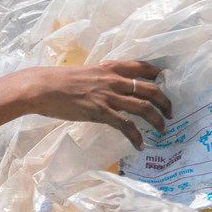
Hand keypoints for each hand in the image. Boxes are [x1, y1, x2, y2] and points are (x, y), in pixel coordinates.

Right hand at [24, 60, 172, 149]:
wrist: (40, 87)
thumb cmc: (54, 81)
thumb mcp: (82, 73)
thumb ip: (97, 79)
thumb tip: (100, 88)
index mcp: (109, 68)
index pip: (142, 67)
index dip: (158, 75)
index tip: (165, 83)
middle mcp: (114, 80)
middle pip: (151, 89)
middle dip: (166, 101)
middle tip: (170, 112)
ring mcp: (108, 96)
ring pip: (144, 107)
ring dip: (158, 120)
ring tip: (163, 130)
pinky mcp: (101, 112)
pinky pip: (126, 126)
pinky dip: (136, 137)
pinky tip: (140, 145)